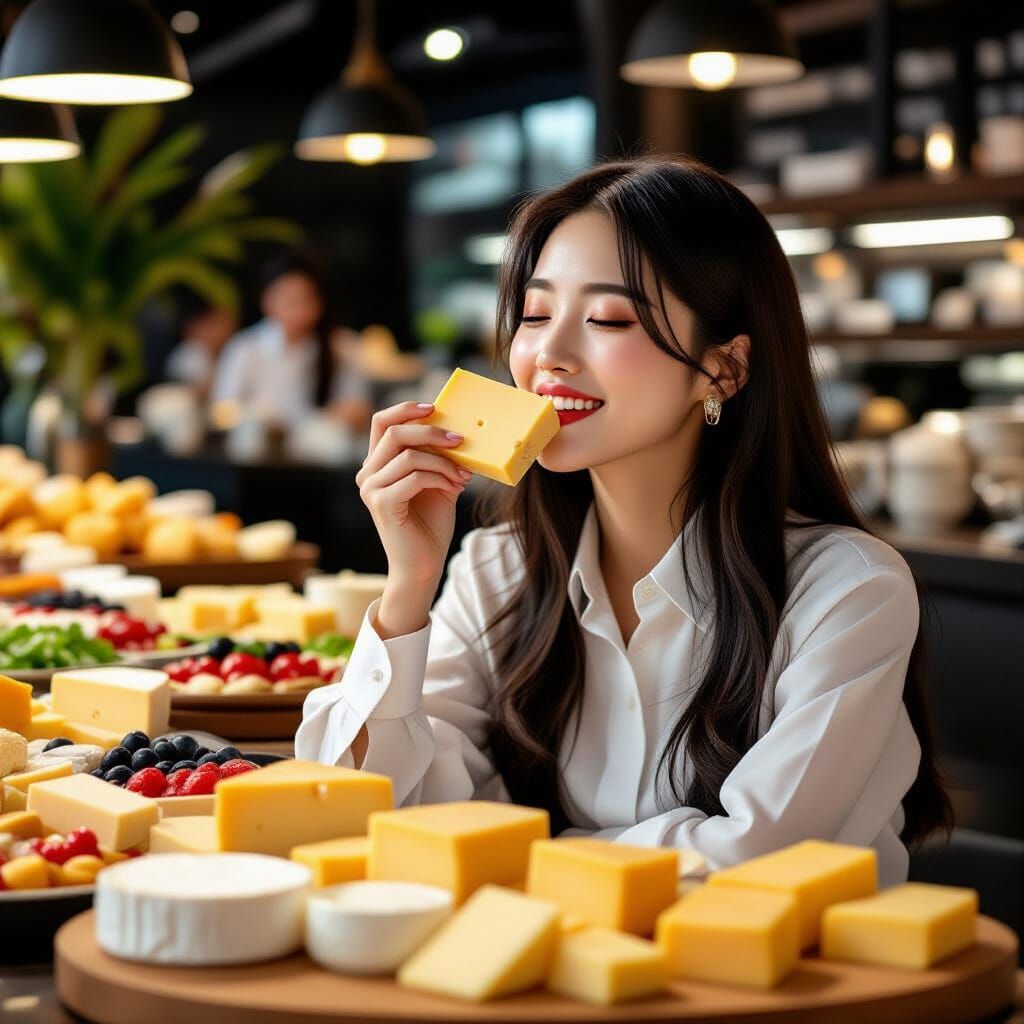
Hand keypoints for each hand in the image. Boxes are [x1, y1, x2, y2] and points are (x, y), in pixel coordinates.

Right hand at [355, 401, 471, 589]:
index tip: (435, 407)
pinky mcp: (382, 503)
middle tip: (460, 440)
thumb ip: (440, 458)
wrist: (422, 565)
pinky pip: (414, 477)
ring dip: (442, 462)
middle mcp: (367, 474)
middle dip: (431, 432)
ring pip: (408, 455)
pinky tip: (453, 487)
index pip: (382, 422)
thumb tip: (459, 432)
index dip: (406, 409)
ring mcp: (371, 489)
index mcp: (377, 465)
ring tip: (462, 475)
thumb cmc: (429, 526)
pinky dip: (439, 478)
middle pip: (395, 432)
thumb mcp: (438, 483)